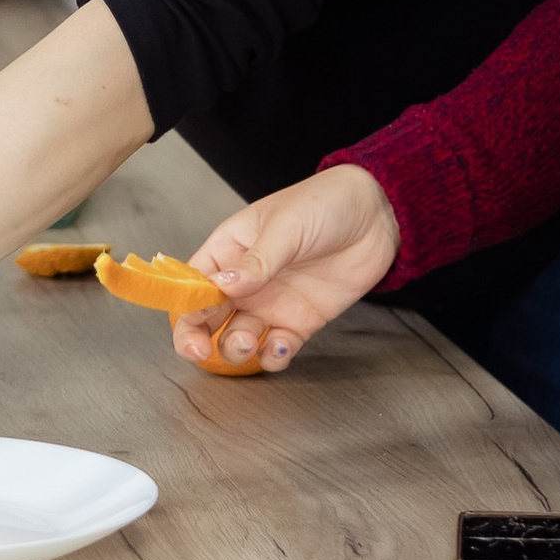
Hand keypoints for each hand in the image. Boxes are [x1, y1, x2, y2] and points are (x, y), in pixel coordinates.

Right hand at [171, 165, 401, 374]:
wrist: (376, 215)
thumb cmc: (323, 203)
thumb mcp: (286, 226)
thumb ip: (257, 260)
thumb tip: (223, 285)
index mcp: (229, 250)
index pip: (192, 285)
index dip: (184, 309)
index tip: (191, 328)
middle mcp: (244, 282)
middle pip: (206, 319)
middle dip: (198, 339)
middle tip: (203, 351)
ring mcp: (271, 303)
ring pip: (238, 339)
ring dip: (236, 349)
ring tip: (250, 342)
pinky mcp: (300, 321)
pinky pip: (277, 348)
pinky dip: (274, 356)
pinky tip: (282, 346)